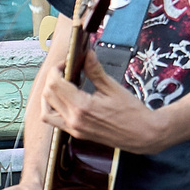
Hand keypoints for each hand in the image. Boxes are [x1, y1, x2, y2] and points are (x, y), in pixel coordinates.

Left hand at [36, 50, 166, 153]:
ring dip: (48, 95)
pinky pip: (55, 121)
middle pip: (48, 95)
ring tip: (60, 84)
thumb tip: (87, 55)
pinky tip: (64, 100)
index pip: (55, 84)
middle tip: (65, 70)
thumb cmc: (133, 113)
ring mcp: (73, 129)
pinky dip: (53, 109)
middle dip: (52, 79)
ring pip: (46, 111)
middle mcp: (74, 120)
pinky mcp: (76, 134)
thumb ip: (95, 71)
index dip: (56, 70)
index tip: (65, 63)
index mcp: (82, 107)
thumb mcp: (113, 88)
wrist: (143, 134)